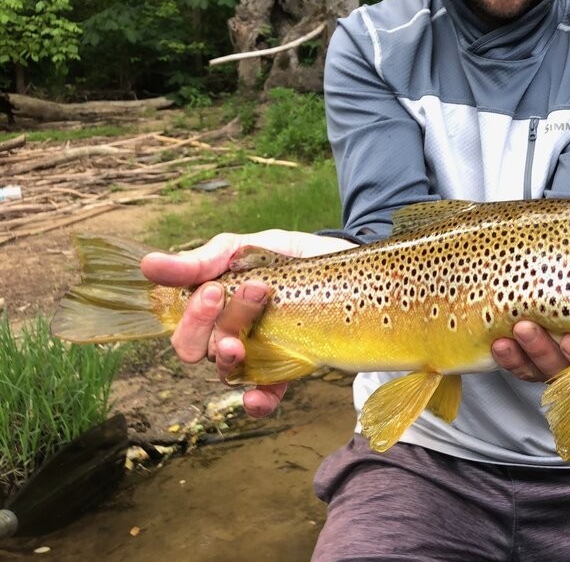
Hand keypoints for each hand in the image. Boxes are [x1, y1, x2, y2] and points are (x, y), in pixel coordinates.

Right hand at [140, 230, 355, 416]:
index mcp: (212, 307)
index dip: (191, 315)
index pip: (182, 325)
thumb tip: (148, 264)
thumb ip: (204, 259)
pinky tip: (257, 398)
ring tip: (245, 339)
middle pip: (197, 349)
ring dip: (230, 356)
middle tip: (252, 293)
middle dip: (211, 328)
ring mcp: (256, 353)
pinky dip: (258, 402)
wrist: (342, 260)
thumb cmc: (287, 255)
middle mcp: (227, 334)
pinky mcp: (288, 368)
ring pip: (226, 370)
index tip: (215, 289)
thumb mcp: (247, 246)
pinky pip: (266, 396)